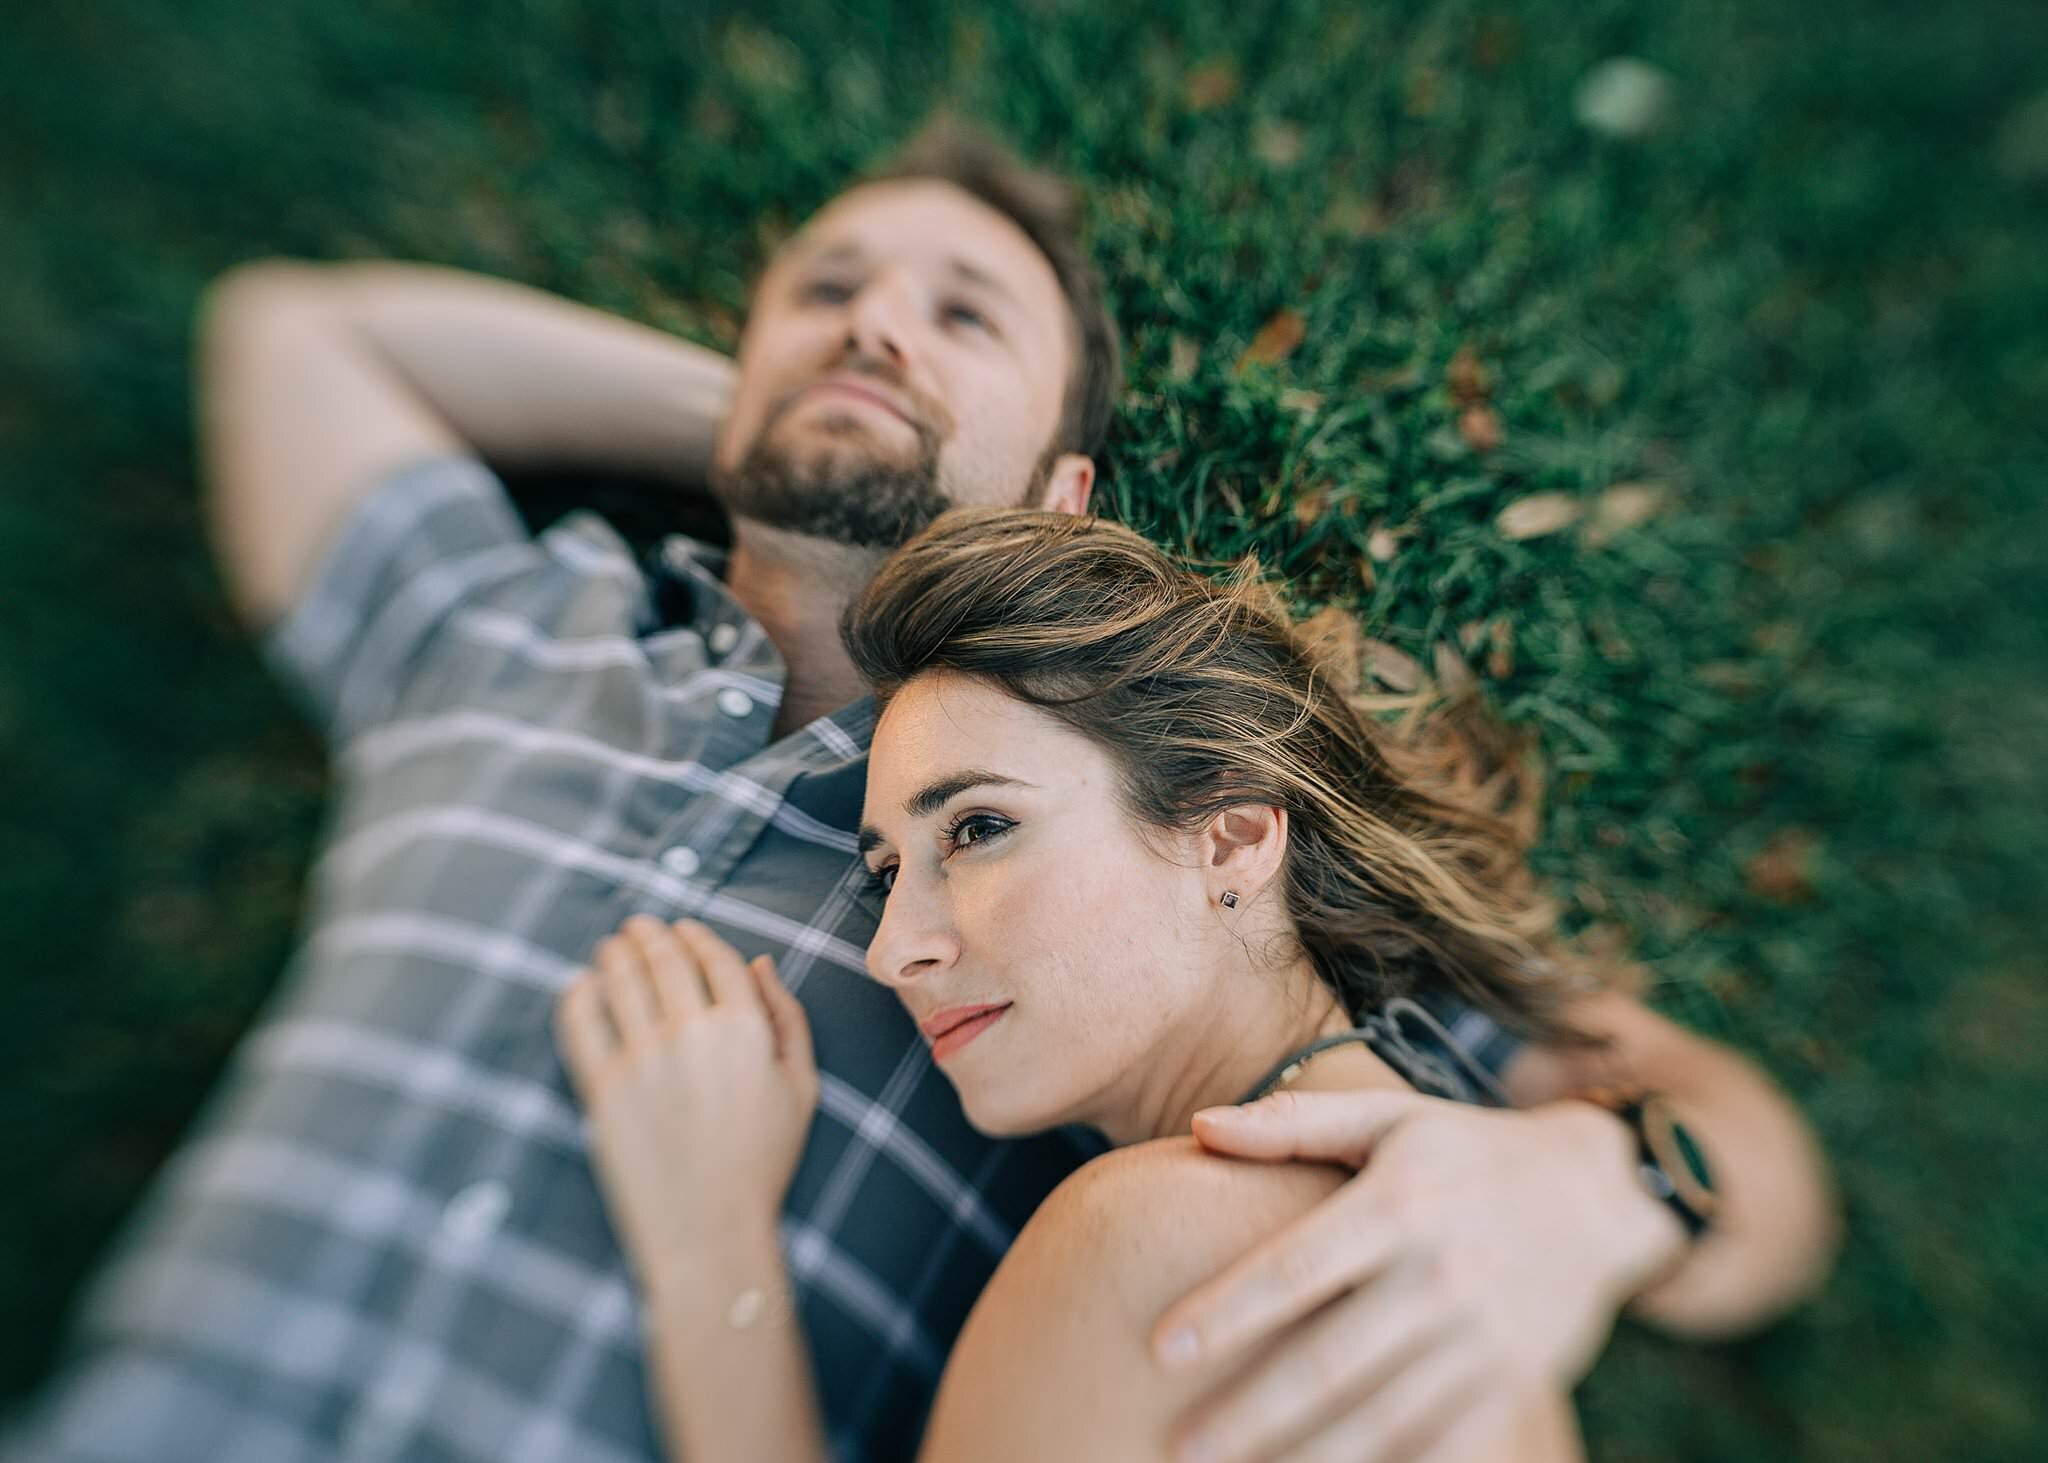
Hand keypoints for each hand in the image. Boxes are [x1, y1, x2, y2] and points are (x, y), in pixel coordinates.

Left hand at [556, 917, 817, 1280]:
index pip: (714, 959)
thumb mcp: (802, 1086)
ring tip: (612, 948)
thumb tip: (759, 961)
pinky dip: (578, 993)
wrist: (711, 1231)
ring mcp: (643, 1059)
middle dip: (649, 934)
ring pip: (621, 980)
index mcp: (745, 1029)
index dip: (695, 936)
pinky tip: (581, 985)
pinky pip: (581, 1022)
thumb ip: (787, 1017)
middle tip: (638, 926)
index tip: (682, 928)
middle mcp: (692, 1033)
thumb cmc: (763, 1161)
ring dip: (615, 954)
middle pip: (663, 960)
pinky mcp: (604, 1088)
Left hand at [1153, 1090, 1684, 1462]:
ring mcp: (1482, 1337)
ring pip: (1382, 1418)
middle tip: (1178, 1445)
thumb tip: (1198, 1126)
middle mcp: (1439, 1274)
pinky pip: (1445, 1446)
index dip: (1226, 1311)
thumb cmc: (1467, 1151)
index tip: (1161, 1350)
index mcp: (1397, 1205)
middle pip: (1328, 1361)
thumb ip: (1293, 1124)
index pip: (1295, 1267)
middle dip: (1249, 1412)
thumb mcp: (1389, 1118)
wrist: (1602, 1194)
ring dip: (1308, 1457)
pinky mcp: (1515, 1384)